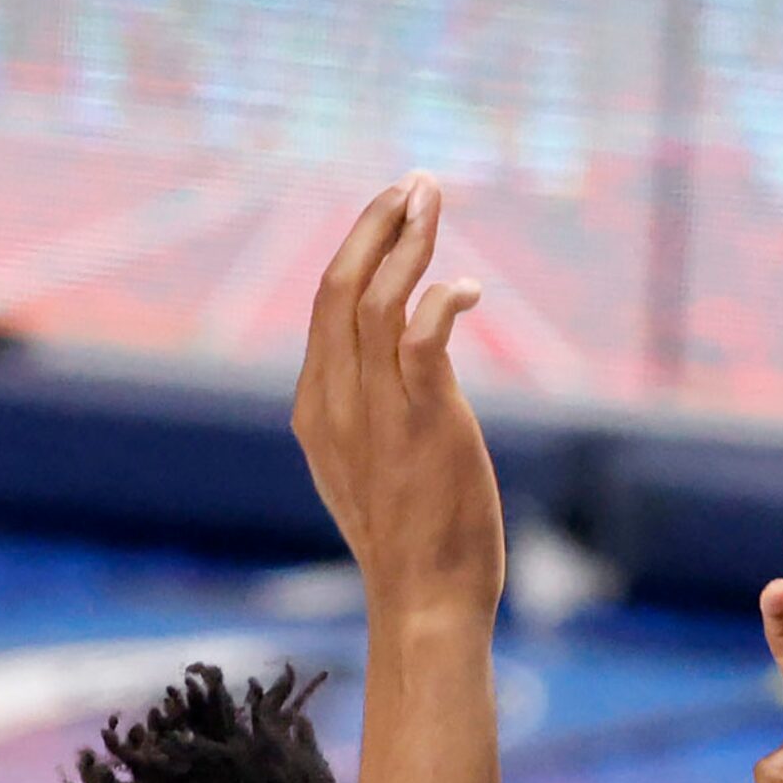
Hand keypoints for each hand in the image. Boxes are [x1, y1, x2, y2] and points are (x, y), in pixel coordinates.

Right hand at [291, 174, 502, 622]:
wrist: (424, 598)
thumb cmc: (409, 541)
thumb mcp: (366, 469)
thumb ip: (366, 415)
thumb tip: (394, 375)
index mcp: (315, 407)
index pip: (325, 309)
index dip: (358, 252)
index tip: (392, 214)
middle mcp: (335, 399)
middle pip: (340, 286)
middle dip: (375, 226)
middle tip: (413, 184)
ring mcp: (375, 408)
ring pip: (376, 298)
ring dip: (407, 241)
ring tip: (433, 200)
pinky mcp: (423, 419)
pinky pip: (421, 336)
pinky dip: (440, 298)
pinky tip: (467, 285)